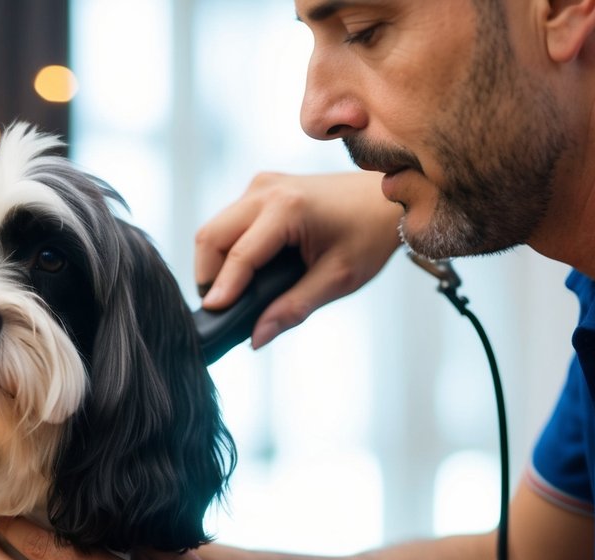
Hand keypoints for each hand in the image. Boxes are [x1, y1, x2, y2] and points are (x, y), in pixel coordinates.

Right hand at [195, 171, 401, 347]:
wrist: (386, 198)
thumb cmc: (369, 235)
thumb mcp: (338, 278)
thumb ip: (294, 308)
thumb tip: (256, 338)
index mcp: (287, 208)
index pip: (239, 256)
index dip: (222, 290)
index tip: (211, 318)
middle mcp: (266, 190)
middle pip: (211, 237)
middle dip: (207, 276)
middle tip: (221, 310)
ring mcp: (260, 186)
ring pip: (214, 229)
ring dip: (215, 264)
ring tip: (232, 295)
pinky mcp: (260, 189)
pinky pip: (227, 223)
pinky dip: (226, 250)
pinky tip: (243, 274)